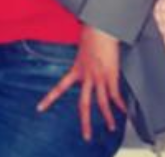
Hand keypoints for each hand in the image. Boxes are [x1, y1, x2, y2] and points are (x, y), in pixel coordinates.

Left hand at [37, 24, 126, 140]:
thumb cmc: (91, 32)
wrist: (101, 27)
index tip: (39, 109)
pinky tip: (124, 111)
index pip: (60, 87)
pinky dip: (120, 104)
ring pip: (102, 103)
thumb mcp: (80, 45)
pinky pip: (115, 94)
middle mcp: (87, 76)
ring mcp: (99, 77)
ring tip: (111, 128)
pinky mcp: (111, 75)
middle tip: (86, 137)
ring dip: (108, 117)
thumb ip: (81, 55)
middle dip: (85, 122)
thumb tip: (81, 52)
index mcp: (76, 69)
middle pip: (84, 104)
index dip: (49, 99)